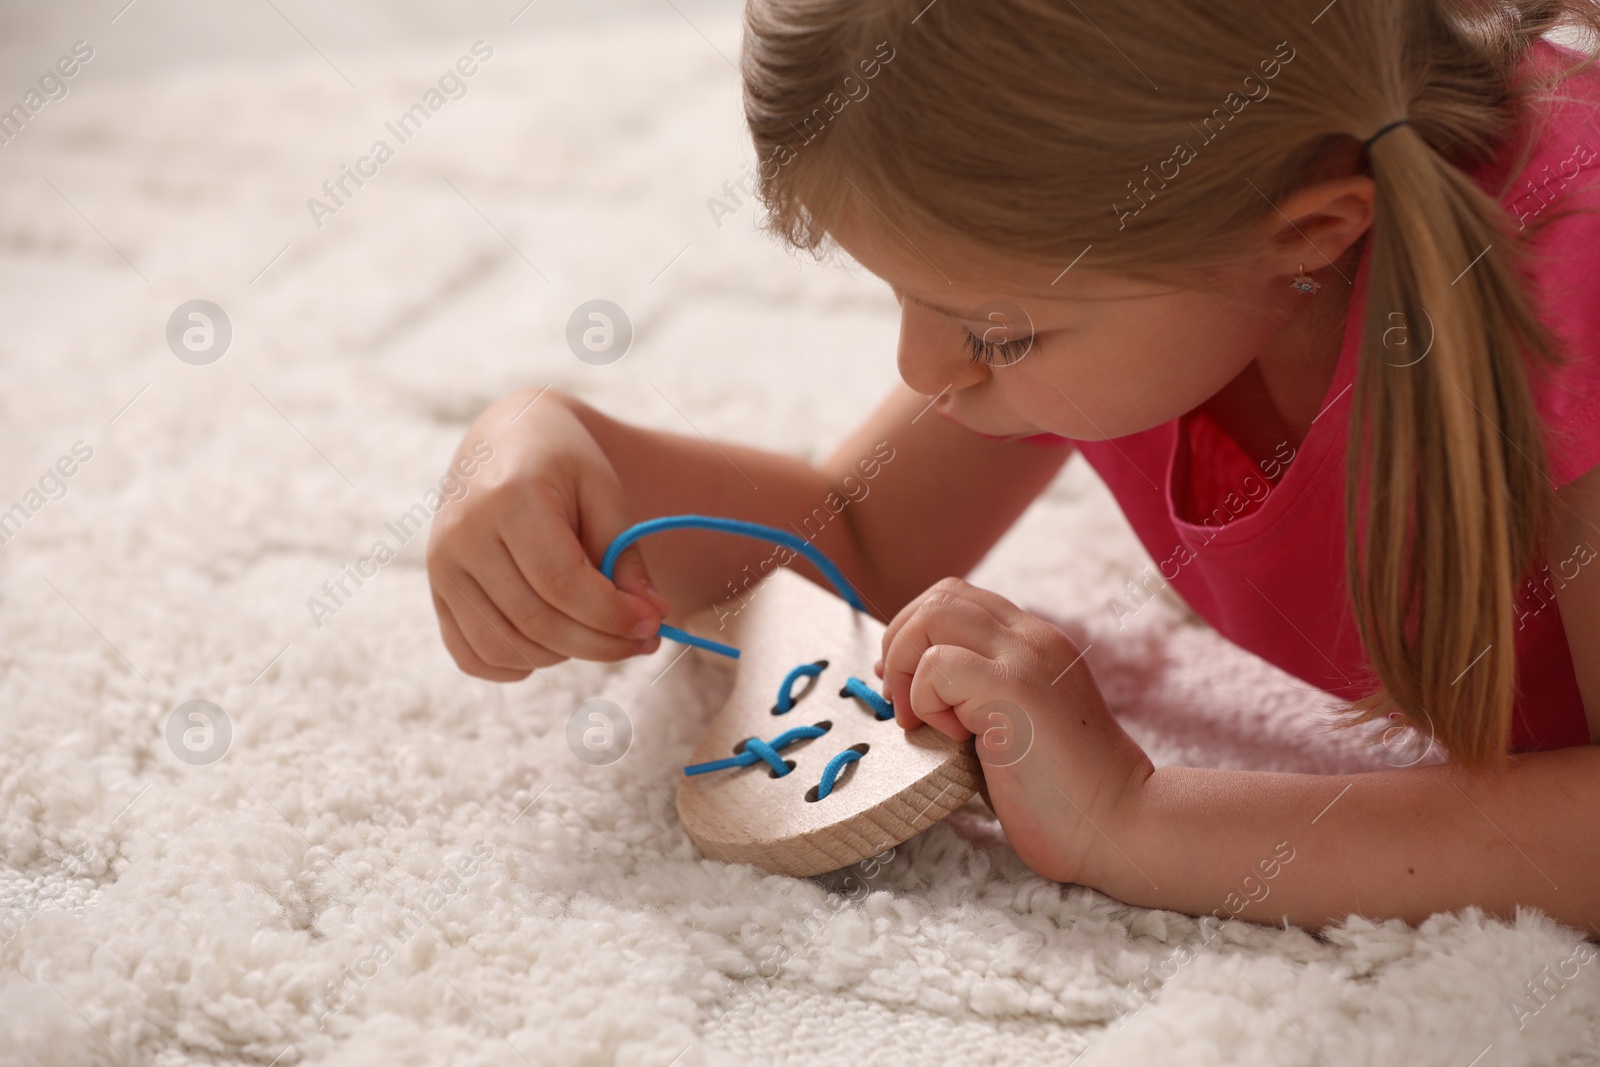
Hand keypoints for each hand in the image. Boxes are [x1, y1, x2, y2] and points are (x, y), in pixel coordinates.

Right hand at [425, 387, 671, 680]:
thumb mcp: (605, 492)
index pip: (561, 583)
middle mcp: (463, 533)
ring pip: (504, 646)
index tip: (653, 624)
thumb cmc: (563, 463)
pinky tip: (553, 649)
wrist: (505, 440)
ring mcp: (442, 565)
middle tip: (644, 641)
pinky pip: (470, 654)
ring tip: (599, 633)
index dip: (611, 615)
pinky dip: (515, 666)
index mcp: (508, 496)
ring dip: (564, 656)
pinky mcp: (437, 590)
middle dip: (600, 644)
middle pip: (535, 621)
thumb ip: (626, 555)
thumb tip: (650, 618)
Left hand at [875, 577, 1152, 885]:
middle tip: (905, 704)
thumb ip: (974, 696)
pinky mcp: (1015, 690)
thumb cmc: (1061, 795)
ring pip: (934, 614)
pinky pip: (938, 664)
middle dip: (900, 643)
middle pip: (941, 595)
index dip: (915, 635)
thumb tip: (909, 686)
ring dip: (906, 666)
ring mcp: (1026, 659)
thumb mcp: (1010, 726)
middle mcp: (1032, 639)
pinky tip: (954, 738)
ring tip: (923, 719)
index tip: (905, 688)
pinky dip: (925, 699)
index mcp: (1034, 644)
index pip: (957, 598)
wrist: (1121, 827)